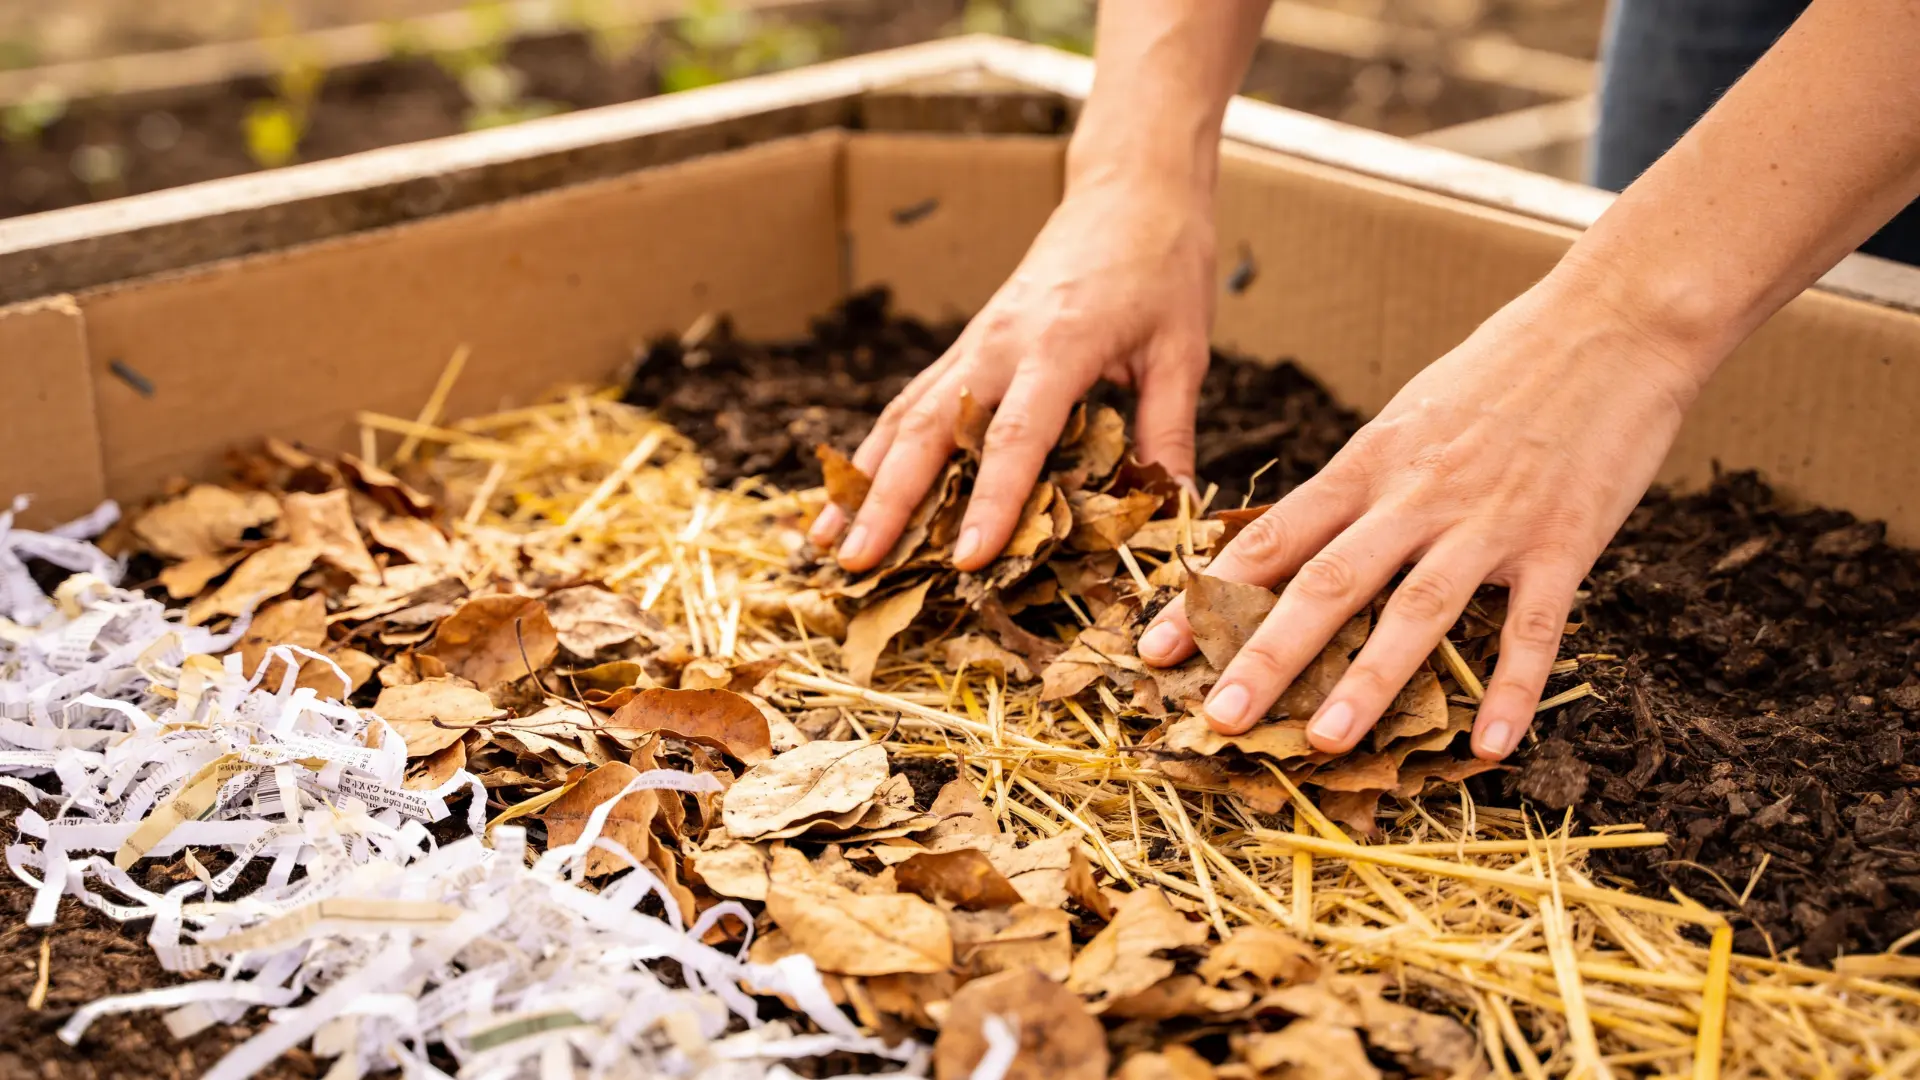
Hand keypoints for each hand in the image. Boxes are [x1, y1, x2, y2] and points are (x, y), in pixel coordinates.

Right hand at [810, 176, 1214, 572]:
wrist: (1130, 190)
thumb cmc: (1163, 265)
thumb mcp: (1183, 351)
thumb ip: (1169, 431)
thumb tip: (1174, 507)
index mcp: (1059, 345)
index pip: (1015, 437)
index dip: (989, 502)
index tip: (965, 561)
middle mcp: (999, 344)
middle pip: (927, 429)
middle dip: (887, 502)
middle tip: (854, 564)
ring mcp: (974, 342)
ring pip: (902, 416)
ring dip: (861, 480)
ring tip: (822, 540)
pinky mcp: (967, 344)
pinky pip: (911, 401)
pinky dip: (875, 449)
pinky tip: (850, 491)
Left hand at [1135, 272, 1711, 759]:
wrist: (1615, 318)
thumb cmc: (1506, 366)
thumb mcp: (1410, 415)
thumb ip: (1363, 481)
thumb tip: (1305, 537)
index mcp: (1370, 462)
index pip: (1274, 538)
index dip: (1210, 597)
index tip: (1156, 648)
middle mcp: (1417, 494)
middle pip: (1327, 581)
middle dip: (1265, 655)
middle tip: (1218, 717)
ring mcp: (1490, 520)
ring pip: (1418, 609)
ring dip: (1369, 680)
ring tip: (1324, 742)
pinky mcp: (1564, 540)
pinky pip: (1533, 627)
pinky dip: (1512, 689)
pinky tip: (1488, 747)